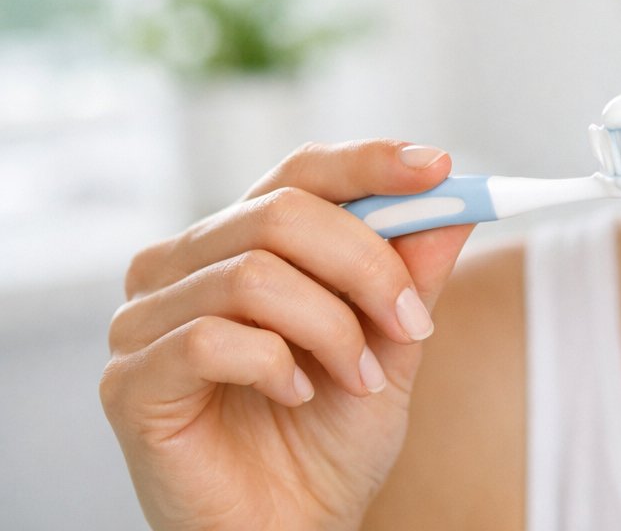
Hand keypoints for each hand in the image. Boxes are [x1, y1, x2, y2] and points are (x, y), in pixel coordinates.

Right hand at [100, 140, 474, 529]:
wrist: (293, 530)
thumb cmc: (330, 437)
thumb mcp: (391, 342)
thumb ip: (414, 271)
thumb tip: (456, 198)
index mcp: (240, 240)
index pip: (300, 171)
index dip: (370, 162)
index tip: (440, 167)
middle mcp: (182, 265)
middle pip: (282, 212)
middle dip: (368, 264)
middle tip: (413, 321)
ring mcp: (144, 320)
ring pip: (253, 273)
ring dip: (332, 328)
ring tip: (362, 378)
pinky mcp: (129, 381)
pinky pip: (211, 339)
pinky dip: (275, 365)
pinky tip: (298, 395)